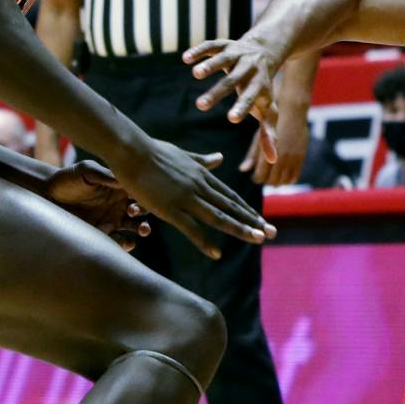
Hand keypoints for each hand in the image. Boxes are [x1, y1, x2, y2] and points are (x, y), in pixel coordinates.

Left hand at [43, 160, 151, 251]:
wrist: (47, 195)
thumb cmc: (68, 178)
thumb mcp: (86, 170)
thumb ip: (104, 174)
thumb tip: (124, 180)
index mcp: (119, 188)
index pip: (140, 192)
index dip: (144, 196)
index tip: (135, 197)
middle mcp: (119, 204)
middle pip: (142, 212)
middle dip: (145, 212)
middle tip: (132, 212)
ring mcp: (112, 220)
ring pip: (135, 228)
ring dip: (142, 229)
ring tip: (142, 230)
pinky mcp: (102, 234)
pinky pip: (118, 241)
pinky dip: (125, 243)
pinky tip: (126, 242)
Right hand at [112, 138, 275, 258]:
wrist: (132, 150)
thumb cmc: (153, 151)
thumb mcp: (184, 155)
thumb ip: (203, 160)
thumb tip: (220, 158)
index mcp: (202, 175)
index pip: (231, 197)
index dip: (247, 210)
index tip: (262, 220)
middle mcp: (200, 187)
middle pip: (231, 207)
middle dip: (253, 221)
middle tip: (273, 233)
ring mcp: (186, 198)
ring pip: (219, 217)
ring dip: (240, 229)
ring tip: (259, 239)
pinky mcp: (169, 208)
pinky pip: (191, 228)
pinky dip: (205, 242)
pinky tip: (216, 253)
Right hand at [186, 29, 286, 126]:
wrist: (266, 51)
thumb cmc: (263, 88)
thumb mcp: (269, 109)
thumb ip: (268, 133)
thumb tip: (273, 160)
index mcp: (259, 85)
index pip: (251, 97)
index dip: (242, 107)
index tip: (231, 119)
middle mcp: (248, 68)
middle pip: (233, 80)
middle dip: (218, 92)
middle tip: (200, 106)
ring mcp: (237, 54)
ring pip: (223, 59)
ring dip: (210, 65)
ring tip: (195, 74)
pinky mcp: (225, 45)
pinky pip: (212, 45)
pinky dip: (199, 50)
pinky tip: (185, 58)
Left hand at [244, 98, 308, 185]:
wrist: (292, 112)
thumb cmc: (271, 123)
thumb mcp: (259, 138)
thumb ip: (251, 155)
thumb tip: (243, 170)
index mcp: (268, 152)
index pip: (260, 176)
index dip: (257, 178)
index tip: (255, 175)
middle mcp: (280, 158)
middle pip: (272, 181)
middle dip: (266, 180)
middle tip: (264, 175)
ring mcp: (292, 158)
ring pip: (283, 182)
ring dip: (277, 181)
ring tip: (273, 175)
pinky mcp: (301, 157)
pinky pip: (294, 177)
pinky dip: (288, 179)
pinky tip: (283, 173)